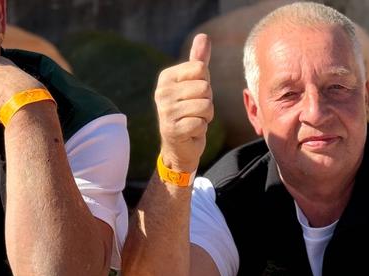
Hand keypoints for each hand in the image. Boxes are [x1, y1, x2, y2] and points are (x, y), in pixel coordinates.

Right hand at [154, 33, 213, 172]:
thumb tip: (203, 36)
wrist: (178, 145)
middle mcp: (162, 92)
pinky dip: (201, 129)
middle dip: (207, 101)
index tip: (194, 94)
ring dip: (206, 116)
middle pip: (205, 88)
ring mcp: (165, 111)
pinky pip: (201, 123)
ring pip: (205, 106)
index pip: (201, 69)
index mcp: (166, 77)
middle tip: (194, 110)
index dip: (206, 83)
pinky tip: (190, 131)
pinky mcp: (172, 129)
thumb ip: (198, 61)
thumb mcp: (194, 84)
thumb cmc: (189, 110)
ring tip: (193, 120)